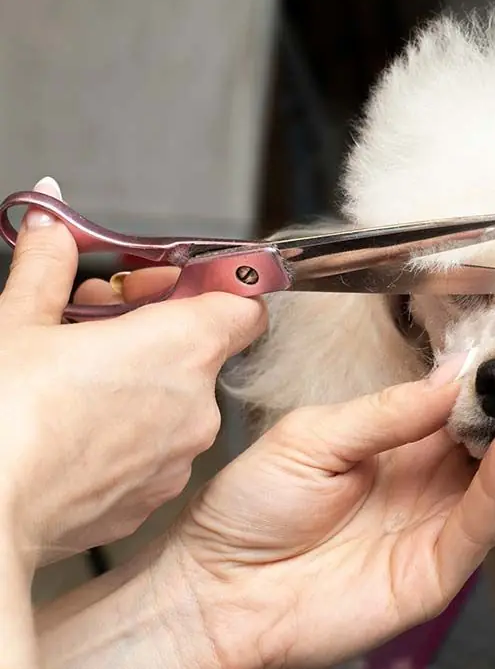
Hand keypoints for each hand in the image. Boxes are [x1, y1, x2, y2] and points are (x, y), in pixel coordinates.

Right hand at [0, 177, 266, 566]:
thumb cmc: (5, 419)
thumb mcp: (18, 321)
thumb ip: (48, 266)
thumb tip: (51, 224)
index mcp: (181, 347)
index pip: (243, 305)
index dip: (206, 287)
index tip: (164, 284)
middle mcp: (196, 405)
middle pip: (200, 351)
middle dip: (151, 330)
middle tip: (94, 321)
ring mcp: (178, 458)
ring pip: (175, 402)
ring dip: (137, 382)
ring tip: (74, 376)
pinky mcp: (150, 499)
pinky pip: (153, 451)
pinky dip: (126, 433)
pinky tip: (73, 427)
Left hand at [146, 364, 494, 668]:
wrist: (217, 587)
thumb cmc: (253, 509)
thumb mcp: (316, 435)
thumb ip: (389, 410)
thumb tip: (454, 374)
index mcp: (407, 446)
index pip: (475, 409)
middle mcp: (435, 485)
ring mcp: (441, 528)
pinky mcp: (437, 569)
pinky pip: (484, 522)